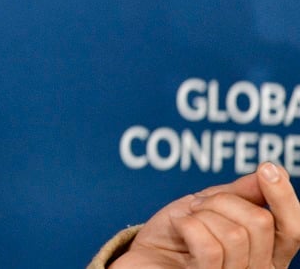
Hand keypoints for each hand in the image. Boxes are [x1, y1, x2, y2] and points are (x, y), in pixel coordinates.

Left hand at [112, 162, 299, 267]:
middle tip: (197, 206)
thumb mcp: (208, 206)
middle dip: (222, 201)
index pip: (293, 229)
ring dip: (202, 215)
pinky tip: (178, 228)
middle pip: (260, 222)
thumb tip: (272, 171)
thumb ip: (240, 193)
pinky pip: (211, 248)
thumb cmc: (175, 235)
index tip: (267, 170)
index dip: (284, 198)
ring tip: (186, 220)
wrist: (142, 257)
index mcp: (267, 254)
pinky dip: (189, 226)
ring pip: (235, 233)